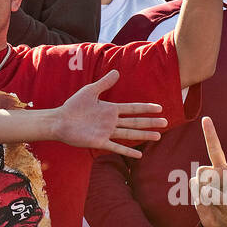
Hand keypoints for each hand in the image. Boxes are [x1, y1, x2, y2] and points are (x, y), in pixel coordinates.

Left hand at [51, 69, 169, 157]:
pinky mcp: (100, 142)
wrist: (60, 120)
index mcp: (110, 109)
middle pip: (135, 122)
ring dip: (143, 135)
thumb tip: (117, 71)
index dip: (145, 108)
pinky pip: (116, 147)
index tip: (159, 108)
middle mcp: (111, 121)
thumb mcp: (90, 91)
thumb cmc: (73, 106)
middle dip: (150, 122)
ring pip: (129, 134)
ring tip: (158, 136)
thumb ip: (104, 83)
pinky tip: (139, 154)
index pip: (132, 108)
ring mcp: (107, 132)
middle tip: (166, 123)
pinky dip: (127, 151)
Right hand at [190, 116, 226, 226]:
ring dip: (208, 189)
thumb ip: (219, 198)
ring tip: (215, 202)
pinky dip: (200, 198)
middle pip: (214, 150)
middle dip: (210, 134)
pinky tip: (206, 203)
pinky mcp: (196, 185)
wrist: (221, 225)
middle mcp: (221, 172)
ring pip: (202, 174)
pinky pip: (195, 186)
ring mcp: (208, 178)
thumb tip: (203, 188)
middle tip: (206, 119)